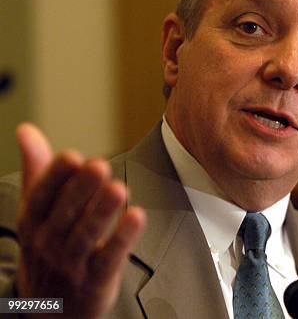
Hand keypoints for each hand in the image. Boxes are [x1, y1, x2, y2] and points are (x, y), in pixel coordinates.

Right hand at [15, 123, 145, 317]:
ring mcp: (72, 263)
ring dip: (102, 212)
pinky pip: (109, 258)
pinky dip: (122, 238)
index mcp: (34, 221)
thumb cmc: (48, 248)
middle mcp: (49, 241)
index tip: (71, 156)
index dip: (55, 176)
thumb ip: (38, 170)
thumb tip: (26, 130)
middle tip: (98, 166)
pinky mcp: (95, 280)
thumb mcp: (37, 211)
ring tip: (118, 189)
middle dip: (81, 189)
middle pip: (65, 213)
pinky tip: (137, 217)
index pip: (41, 196)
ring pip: (86, 235)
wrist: (50, 310)